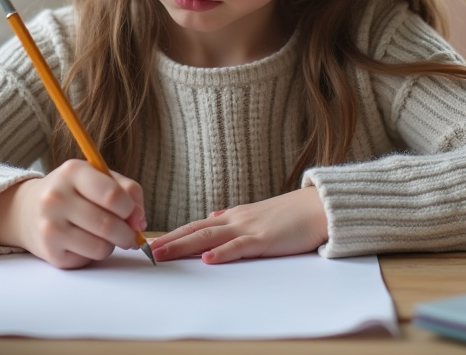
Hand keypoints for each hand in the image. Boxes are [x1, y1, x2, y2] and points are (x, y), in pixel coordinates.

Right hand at [0, 159, 145, 268]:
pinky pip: (88, 259)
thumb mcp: (98, 177)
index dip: (131, 209)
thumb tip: (140, 221)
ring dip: (112, 245)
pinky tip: (85, 242)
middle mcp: (56, 198)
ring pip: (101, 247)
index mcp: (73, 172)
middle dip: (128, 234)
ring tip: (104, 235)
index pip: (113, 195)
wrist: (28, 210)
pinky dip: (94, 253)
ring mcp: (50, 227)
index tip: (132, 214)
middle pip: (109, 225)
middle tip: (129, 234)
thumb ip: (127, 191)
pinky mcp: (50, 253)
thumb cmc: (73, 192)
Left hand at [149, 186, 327, 264]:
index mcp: (234, 216)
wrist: (319, 207)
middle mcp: (236, 219)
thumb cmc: (291, 215)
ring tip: (163, 254)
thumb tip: (213, 216)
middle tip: (146, 250)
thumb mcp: (257, 214)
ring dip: (184, 246)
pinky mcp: (266, 239)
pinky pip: (240, 247)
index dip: (174, 234)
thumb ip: (234, 218)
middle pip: (196, 230)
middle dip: (170, 241)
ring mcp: (250, 228)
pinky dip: (222, 253)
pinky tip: (207, 259)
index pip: (197, 226)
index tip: (153, 242)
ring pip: (210, 237)